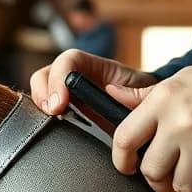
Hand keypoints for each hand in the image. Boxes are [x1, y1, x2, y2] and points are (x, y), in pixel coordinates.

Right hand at [30, 49, 156, 114]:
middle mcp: (80, 79)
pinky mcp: (67, 115)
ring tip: (49, 121)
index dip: (60, 76)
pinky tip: (48, 131)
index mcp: (99, 69)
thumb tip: (114, 92)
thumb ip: (141, 93)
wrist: (153, 118)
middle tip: (53, 112)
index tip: (61, 102)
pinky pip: (45, 113)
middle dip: (43, 90)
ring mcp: (71, 97)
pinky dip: (40, 119)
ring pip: (41, 90)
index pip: (70, 60)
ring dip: (39, 103)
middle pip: (47, 73)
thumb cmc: (151, 102)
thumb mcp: (153, 95)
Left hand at [106, 45, 191, 191]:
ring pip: (182, 188)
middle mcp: (179, 123)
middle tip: (173, 178)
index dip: (122, 161)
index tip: (129, 167)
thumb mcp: (183, 79)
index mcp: (163, 100)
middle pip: (152, 172)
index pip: (124, 139)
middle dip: (161, 181)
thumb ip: (148, 96)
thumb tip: (112, 93)